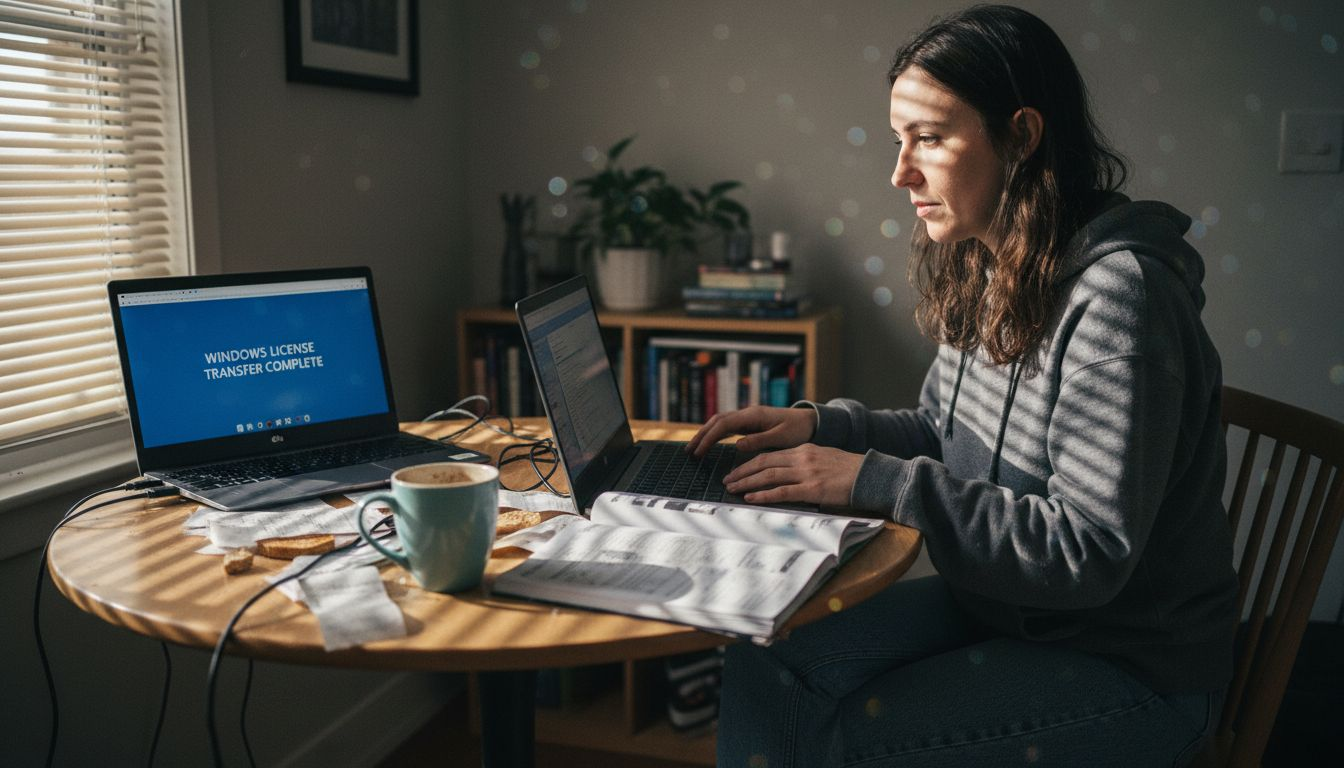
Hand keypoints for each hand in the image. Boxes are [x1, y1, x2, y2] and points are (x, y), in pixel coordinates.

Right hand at [685, 405, 816, 457]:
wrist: (810, 421)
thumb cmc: (798, 430)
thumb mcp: (781, 438)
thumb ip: (759, 440)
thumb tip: (736, 444)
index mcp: (753, 415)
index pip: (723, 425)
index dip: (708, 438)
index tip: (698, 452)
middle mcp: (747, 413)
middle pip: (717, 421)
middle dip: (701, 435)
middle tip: (688, 451)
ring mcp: (748, 417)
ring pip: (720, 423)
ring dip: (706, 434)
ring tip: (694, 448)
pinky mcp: (750, 422)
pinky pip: (727, 427)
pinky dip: (715, 434)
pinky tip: (709, 443)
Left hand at [723, 444, 863, 506]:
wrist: (871, 475)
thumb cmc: (850, 471)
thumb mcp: (824, 459)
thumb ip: (805, 464)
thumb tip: (788, 474)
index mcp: (804, 450)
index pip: (769, 455)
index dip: (750, 463)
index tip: (736, 471)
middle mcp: (802, 458)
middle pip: (764, 463)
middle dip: (742, 472)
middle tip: (727, 481)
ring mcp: (807, 473)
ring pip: (769, 476)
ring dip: (747, 483)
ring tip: (732, 489)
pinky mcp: (813, 489)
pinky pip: (782, 492)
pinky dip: (764, 495)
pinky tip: (751, 498)